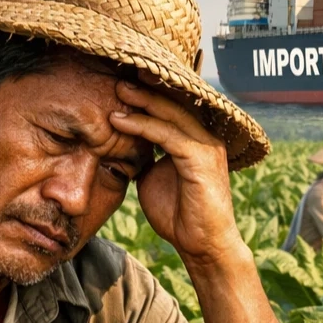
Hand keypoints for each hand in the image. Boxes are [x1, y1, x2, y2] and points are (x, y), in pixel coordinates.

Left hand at [109, 74, 243, 268]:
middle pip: (174, 102)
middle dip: (145, 87)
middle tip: (116, 76)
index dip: (149, 93)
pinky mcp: (201, 160)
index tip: (120, 83)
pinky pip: (168, 135)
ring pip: (172, 114)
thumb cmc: (179, 215)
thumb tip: (122, 143)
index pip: (173, 107)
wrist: (201, 246)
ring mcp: (206, 147)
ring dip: (142, 101)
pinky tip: (120, 121)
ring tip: (117, 91)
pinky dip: (142, 126)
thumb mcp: (153, 178)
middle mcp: (205, 137)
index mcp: (196, 140)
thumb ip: (144, 157)